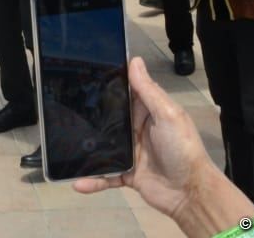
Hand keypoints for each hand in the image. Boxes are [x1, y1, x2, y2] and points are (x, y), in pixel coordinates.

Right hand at [74, 58, 239, 222]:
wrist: (191, 194)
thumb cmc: (182, 149)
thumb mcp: (168, 115)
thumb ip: (149, 91)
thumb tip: (135, 60)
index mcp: (149, 112)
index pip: (125, 94)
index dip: (107, 84)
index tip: (83, 74)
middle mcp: (137, 130)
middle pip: (109, 119)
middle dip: (90, 115)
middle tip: (62, 108)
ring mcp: (131, 153)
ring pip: (103, 147)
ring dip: (86, 148)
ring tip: (62, 146)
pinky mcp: (126, 174)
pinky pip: (106, 175)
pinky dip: (93, 180)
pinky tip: (78, 183)